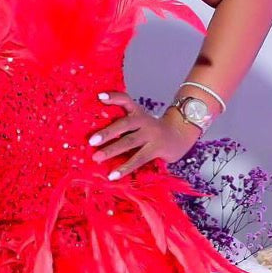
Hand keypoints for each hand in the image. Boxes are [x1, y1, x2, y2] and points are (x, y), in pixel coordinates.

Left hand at [88, 91, 202, 177]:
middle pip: (124, 124)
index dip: (113, 97)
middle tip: (90, 141)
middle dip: (106, 133)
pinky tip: (113, 175)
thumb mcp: (140, 122)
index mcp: (138, 113)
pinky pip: (138, 159)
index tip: (99, 96)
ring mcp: (151, 135)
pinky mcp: (157, 149)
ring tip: (97, 158)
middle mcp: (144, 121)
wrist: (181, 134)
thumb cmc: (153, 131)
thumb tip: (97, 139)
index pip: (125, 100)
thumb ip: (124, 126)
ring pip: (129, 142)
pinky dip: (125, 168)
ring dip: (112, 150)